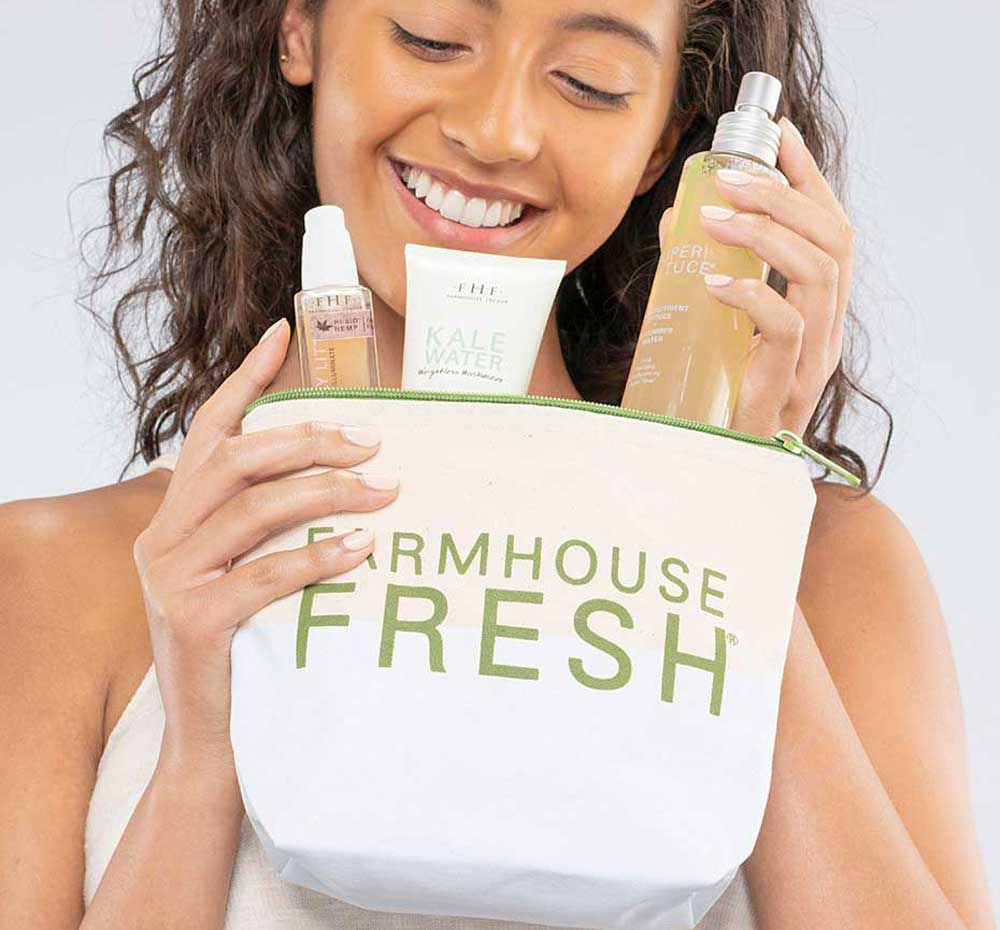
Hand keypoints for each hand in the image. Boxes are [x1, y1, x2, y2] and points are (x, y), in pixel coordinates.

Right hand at [131, 319, 399, 775]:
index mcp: (176, 515)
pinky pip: (266, 572)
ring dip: (327, 491)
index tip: (285, 331)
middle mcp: (164, 536)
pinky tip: (364, 546)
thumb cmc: (245, 646)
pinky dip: (320, 554)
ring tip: (385, 489)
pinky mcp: (194, 621)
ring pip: (254, 508)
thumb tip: (343, 474)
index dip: (246, 379)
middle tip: (372, 439)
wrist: (211, 738)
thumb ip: (267, 525)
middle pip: (237, 459)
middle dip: (308, 439)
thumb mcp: (242, 573)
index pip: (210, 431)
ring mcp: (172, 579)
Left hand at [673, 116, 854, 438]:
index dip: (807, 176)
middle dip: (784, 195)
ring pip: (820, 273)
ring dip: (768, 233)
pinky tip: (714, 283)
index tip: (777, 133)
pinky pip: (787, 327)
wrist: (714, 469)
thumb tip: (681, 214)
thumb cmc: (714, 394)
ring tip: (715, 218)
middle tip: (731, 176)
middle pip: (833, 239)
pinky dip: (752, 294)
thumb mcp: (709, 321)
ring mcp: (813, 360)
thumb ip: (700, 270)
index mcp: (814, 307)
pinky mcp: (788, 389)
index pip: (828, 226)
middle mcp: (826, 328)